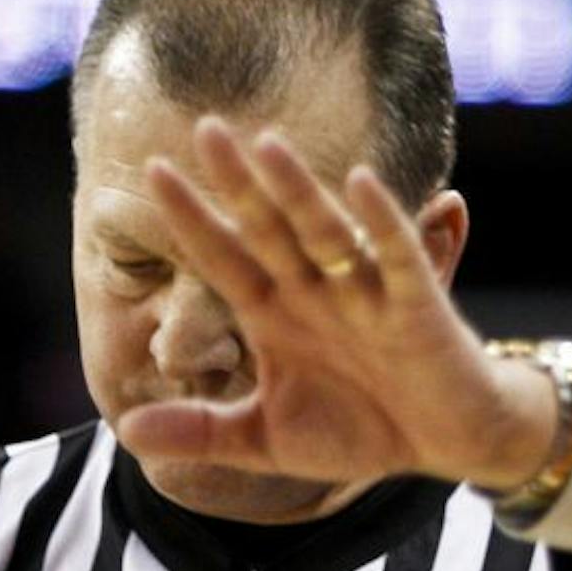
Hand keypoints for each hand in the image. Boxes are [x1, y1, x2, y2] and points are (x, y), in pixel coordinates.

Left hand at [115, 121, 556, 491]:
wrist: (449, 442)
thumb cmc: (362, 429)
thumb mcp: (267, 439)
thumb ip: (201, 431)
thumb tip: (122, 431)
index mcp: (276, 314)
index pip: (224, 258)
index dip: (192, 219)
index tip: (153, 171)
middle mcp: (317, 292)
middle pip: (270, 229)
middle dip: (239, 184)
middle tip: (205, 128)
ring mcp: (366, 294)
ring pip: (325, 234)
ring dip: (299, 191)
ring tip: (268, 145)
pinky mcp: (416, 305)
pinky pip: (397, 256)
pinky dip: (381, 221)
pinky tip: (360, 182)